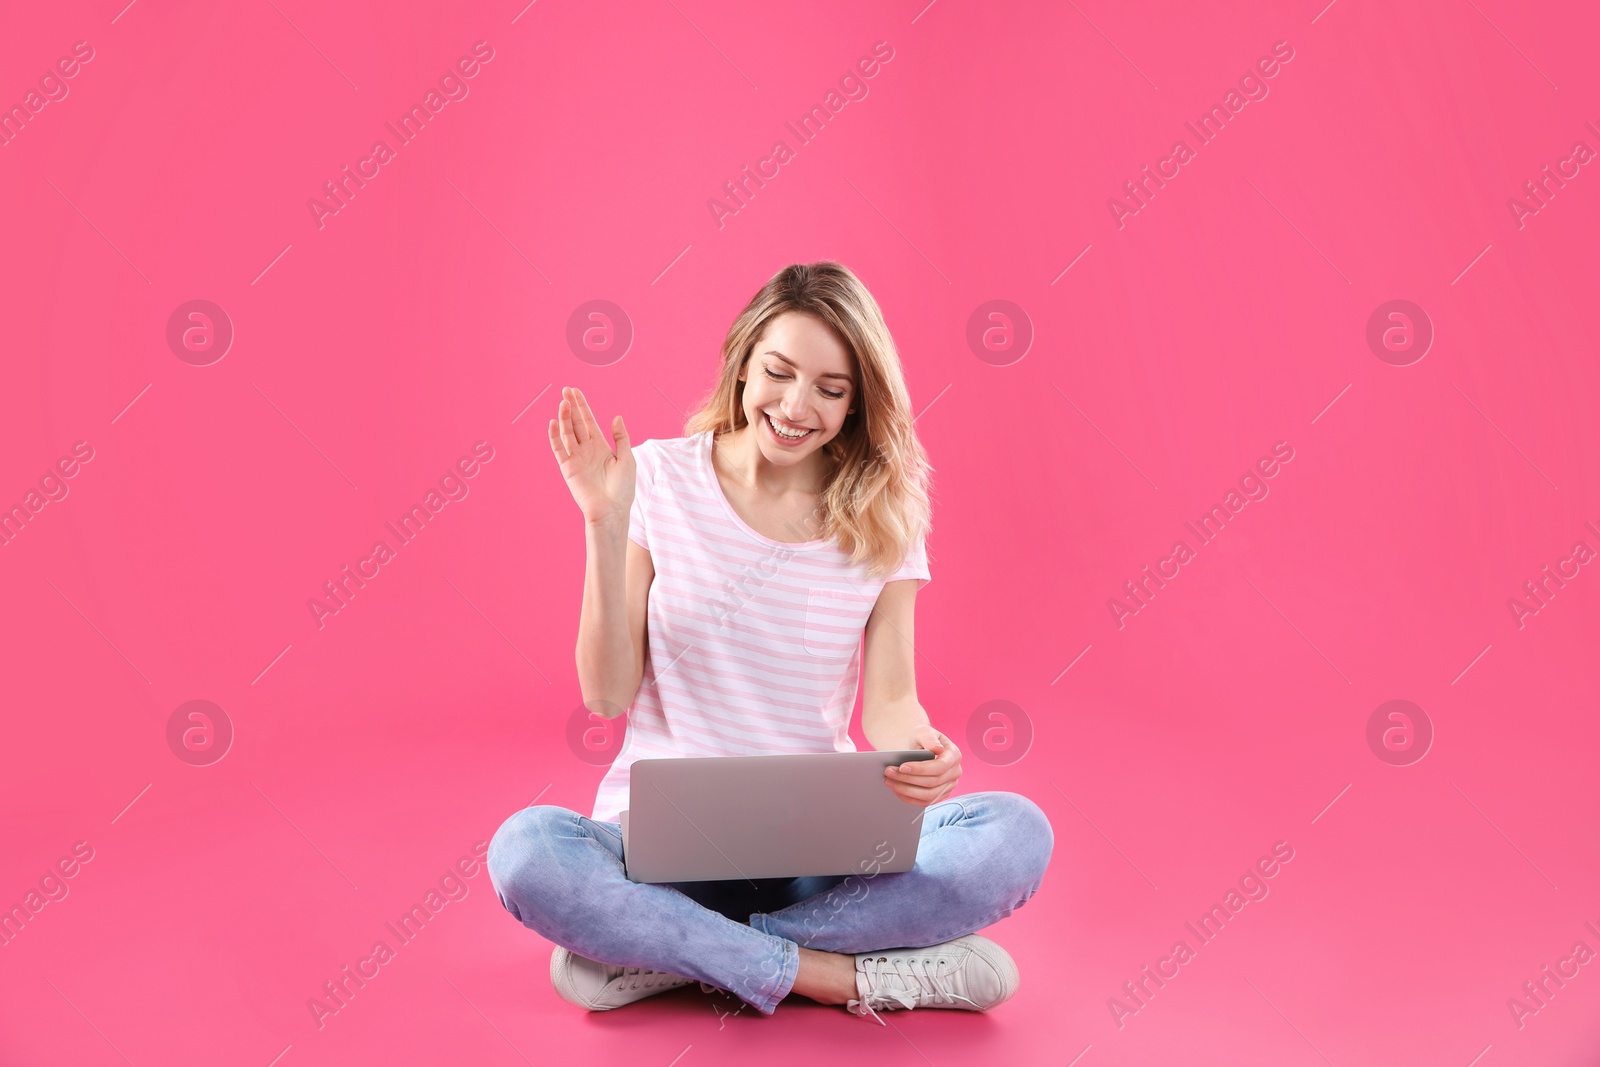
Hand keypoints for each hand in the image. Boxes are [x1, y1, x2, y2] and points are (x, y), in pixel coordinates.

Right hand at [548, 386, 634, 525]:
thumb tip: (617, 417)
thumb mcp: (627, 459)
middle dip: (571, 406)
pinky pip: (559, 449)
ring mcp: (576, 458)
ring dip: (564, 418)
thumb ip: (621, 437)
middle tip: (566, 390)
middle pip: (576, 423)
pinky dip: (555, 436)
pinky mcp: (568, 468)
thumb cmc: (622, 488)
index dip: (583, 406)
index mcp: (601, 446)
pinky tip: (553, 423)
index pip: (589, 421)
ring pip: (568, 433)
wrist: (612, 510)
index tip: (576, 391)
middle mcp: (586, 450)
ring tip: (563, 402)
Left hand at [883, 724, 961, 806]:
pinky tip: (895, 789)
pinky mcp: (939, 796)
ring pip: (928, 796)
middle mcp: (955, 773)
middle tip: (888, 772)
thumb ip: (929, 738)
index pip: (940, 767)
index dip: (921, 769)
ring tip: (889, 781)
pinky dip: (908, 798)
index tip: (902, 767)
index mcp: (954, 755)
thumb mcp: (923, 732)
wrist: (919, 747)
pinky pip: (924, 802)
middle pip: (932, 783)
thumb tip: (937, 749)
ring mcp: (948, 786)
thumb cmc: (921, 738)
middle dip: (908, 779)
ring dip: (906, 790)